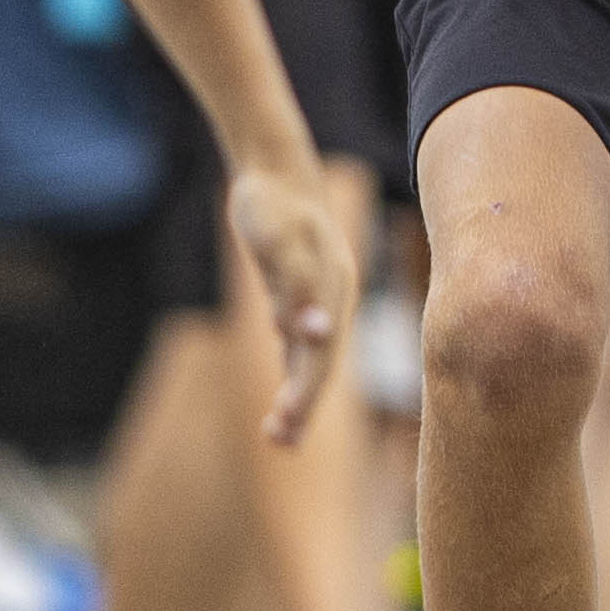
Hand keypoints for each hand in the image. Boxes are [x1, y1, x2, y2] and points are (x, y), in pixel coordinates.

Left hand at [222, 149, 358, 443]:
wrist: (277, 168)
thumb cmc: (274, 202)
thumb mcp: (279, 239)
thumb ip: (294, 286)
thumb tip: (309, 335)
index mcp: (335, 290)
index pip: (322, 353)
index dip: (306, 390)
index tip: (285, 421)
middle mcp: (333, 300)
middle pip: (321, 363)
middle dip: (303, 405)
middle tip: (279, 442)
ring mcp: (319, 300)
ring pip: (311, 359)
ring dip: (299, 398)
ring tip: (277, 436)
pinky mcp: (299, 297)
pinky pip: (299, 345)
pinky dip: (292, 373)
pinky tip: (281, 399)